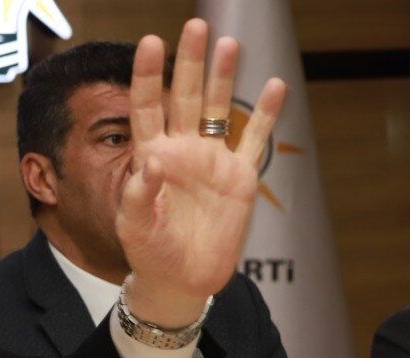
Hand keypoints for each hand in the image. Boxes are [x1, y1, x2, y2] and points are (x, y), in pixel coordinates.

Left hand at [118, 18, 286, 328]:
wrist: (179, 280)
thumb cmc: (148, 251)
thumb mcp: (134, 225)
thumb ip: (140, 192)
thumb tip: (153, 158)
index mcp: (151, 156)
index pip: (147, 107)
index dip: (147, 76)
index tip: (149, 43)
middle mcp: (182, 150)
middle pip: (187, 96)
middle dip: (191, 62)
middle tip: (196, 26)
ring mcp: (212, 161)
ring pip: (219, 110)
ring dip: (224, 77)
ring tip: (229, 44)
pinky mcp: (238, 178)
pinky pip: (254, 140)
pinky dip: (265, 114)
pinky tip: (274, 85)